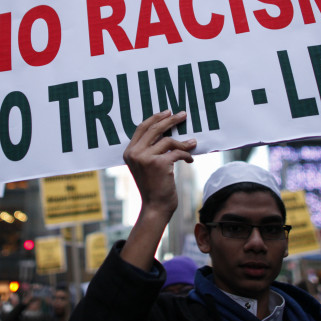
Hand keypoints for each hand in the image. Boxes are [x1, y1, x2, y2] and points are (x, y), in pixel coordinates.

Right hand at [120, 110, 195, 269]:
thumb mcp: (146, 166)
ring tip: (192, 144)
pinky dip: (186, 154)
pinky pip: (176, 152)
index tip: (167, 112)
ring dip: (182, 143)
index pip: (142, 128)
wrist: (155, 207)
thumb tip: (167, 130)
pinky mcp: (159, 164)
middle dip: (170, 120)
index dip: (155, 118)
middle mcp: (135, 153)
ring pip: (168, 141)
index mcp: (129, 152)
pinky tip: (190, 159)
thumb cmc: (154, 187)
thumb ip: (150, 149)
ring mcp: (145, 158)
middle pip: (155, 129)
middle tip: (183, 114)